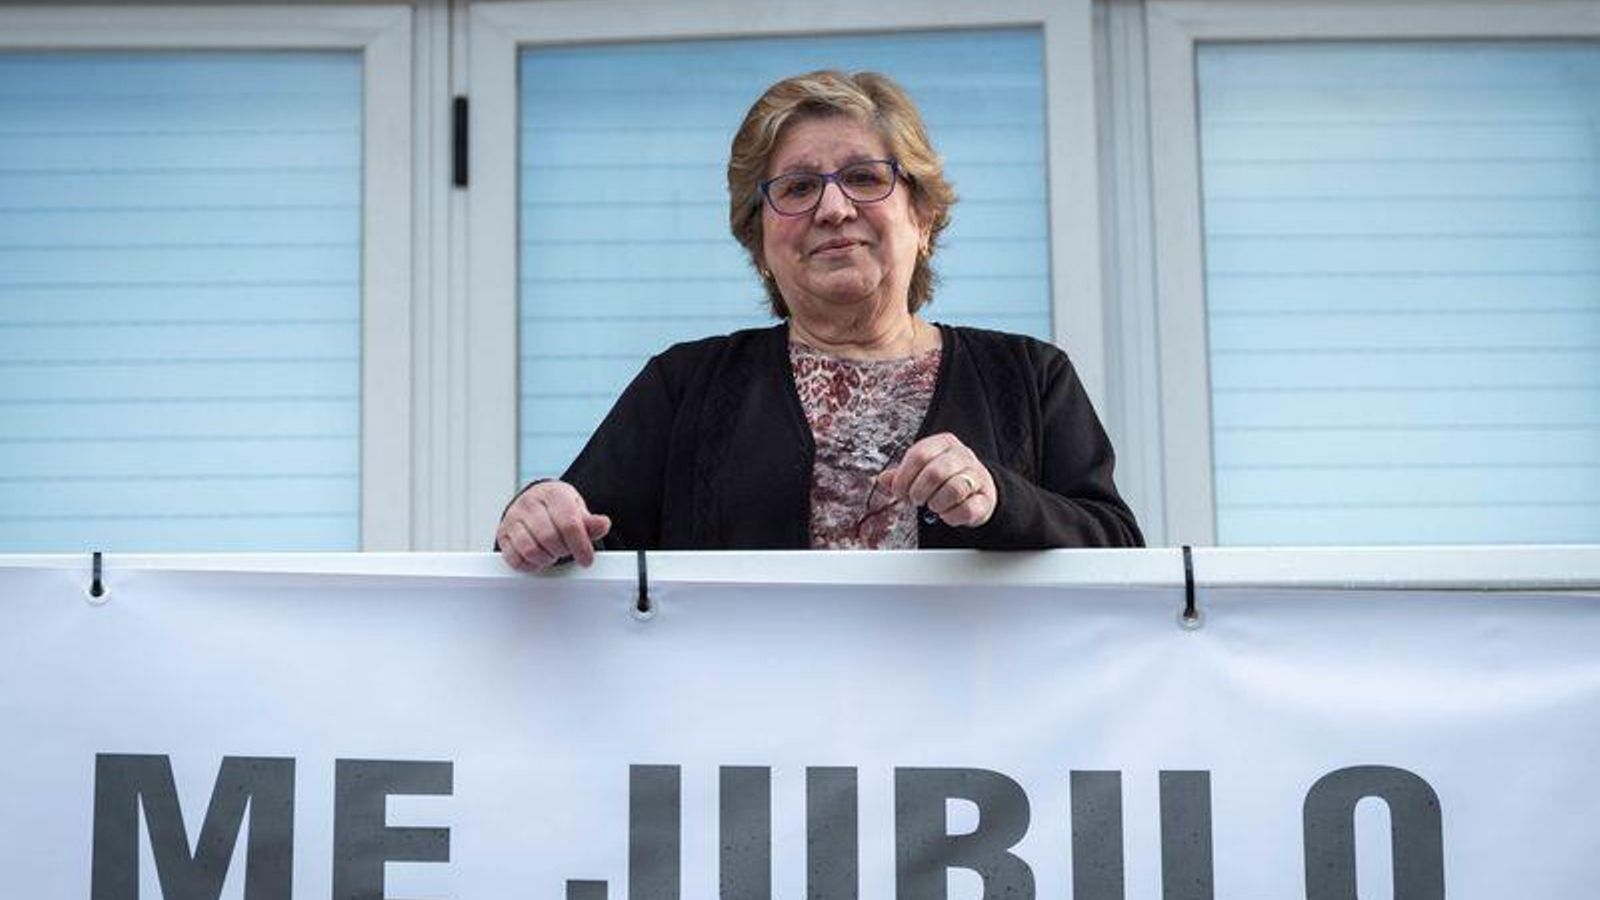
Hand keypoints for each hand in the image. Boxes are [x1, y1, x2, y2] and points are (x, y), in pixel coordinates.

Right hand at [497, 480, 611, 571]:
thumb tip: (602, 524)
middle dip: (562, 551)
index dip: (580, 546)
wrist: (536, 502)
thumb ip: (591, 522)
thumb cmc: (558, 508)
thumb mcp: (577, 510)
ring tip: (553, 553)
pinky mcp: (502, 534)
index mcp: (552, 493)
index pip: (568, 524)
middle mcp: (529, 503)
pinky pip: (514, 559)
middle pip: (549, 538)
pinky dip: (530, 565)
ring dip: (546, 559)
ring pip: (530, 550)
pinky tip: (538, 559)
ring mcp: (513, 518)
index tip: (586, 559)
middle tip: (566, 550)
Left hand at [877, 433, 995, 527]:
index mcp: (944, 443)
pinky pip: (967, 509)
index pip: (919, 454)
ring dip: (936, 503)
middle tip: (916, 500)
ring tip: (933, 506)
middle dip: (919, 492)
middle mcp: (962, 456)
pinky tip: (947, 513)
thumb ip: (901, 475)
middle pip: (935, 472)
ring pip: (954, 489)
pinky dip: (951, 516)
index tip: (899, 492)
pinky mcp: (986, 498)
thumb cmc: (945, 478)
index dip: (904, 477)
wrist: (978, 489)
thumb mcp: (921, 470)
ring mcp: (977, 476)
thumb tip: (883, 479)